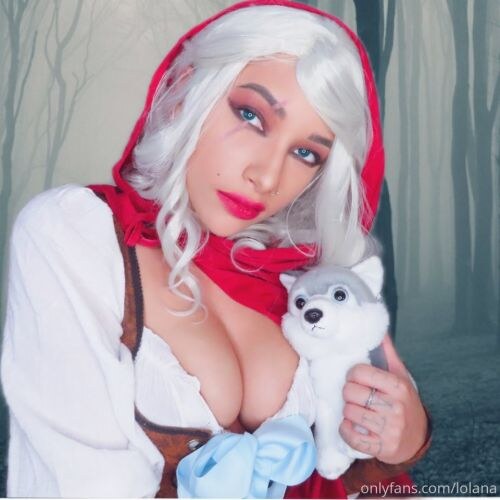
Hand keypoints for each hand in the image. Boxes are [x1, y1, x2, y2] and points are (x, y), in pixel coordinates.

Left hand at [338, 334, 427, 463]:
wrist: (416, 439)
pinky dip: (346, 430)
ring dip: (348, 411)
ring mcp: (389, 429)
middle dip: (349, 393)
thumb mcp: (400, 376)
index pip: (360, 372)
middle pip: (350, 391)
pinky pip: (350, 435)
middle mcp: (395, 407)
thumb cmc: (403, 402)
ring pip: (348, 412)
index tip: (356, 378)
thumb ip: (388, 353)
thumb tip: (379, 329)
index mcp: (398, 386)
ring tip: (357, 410)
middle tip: (356, 395)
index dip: (352, 374)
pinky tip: (352, 425)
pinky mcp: (380, 447)